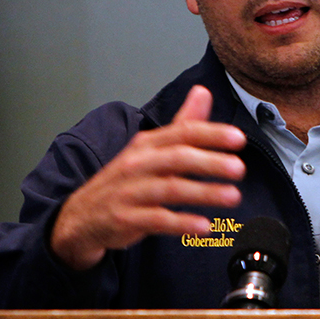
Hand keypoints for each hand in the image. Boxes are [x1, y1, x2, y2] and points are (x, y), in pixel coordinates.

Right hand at [50, 85, 245, 269]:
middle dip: (210, 162)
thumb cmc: (124, 181)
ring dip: (203, 193)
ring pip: (170, 189)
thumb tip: (203, 92)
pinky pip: (156, 220)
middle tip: (239, 168)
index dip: (211, 134)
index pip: (182, 132)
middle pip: (177, 158)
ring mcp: (130, 192)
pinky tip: (205, 226)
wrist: (81, 217)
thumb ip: (181, 124)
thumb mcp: (149, 149)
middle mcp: (138, 164)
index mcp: (146, 144)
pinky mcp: (125, 219)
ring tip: (232, 196)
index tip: (238, 138)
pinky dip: (181, 223)